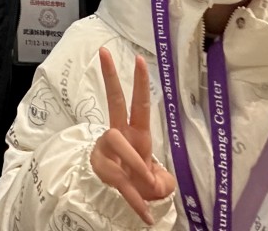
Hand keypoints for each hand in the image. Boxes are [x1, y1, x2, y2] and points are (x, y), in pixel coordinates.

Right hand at [90, 49, 175, 223]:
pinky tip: (146, 216)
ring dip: (135, 163)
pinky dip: (137, 202)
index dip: (139, 83)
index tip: (139, 60)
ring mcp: (107, 149)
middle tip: (103, 52)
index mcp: (136, 133)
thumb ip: (164, 182)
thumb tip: (161, 188)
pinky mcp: (103, 169)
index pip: (138, 104)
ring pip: (119, 145)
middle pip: (114, 101)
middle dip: (110, 76)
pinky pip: (122, 183)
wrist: (119, 201)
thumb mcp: (160, 183)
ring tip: (146, 182)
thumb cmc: (140, 183)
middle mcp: (119, 135)